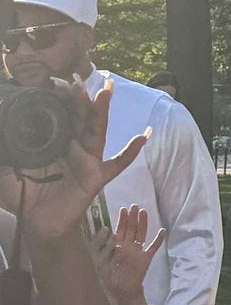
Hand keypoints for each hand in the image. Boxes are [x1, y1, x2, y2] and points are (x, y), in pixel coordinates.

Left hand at [0, 78, 148, 243]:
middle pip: (78, 117)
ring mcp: (87, 161)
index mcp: (53, 143)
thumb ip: (5, 152)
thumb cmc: (24, 197)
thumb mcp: (6, 170)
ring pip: (96, 131)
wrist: (37, 224)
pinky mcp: (96, 177)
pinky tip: (143, 137)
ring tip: (106, 91)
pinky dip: (131, 151)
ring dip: (101, 111)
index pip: (58, 115)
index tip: (52, 82)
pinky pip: (117, 163)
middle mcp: (72, 147)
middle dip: (78, 98)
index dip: (57, 100)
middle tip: (75, 80)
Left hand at [103, 204, 165, 304]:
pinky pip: (153, 247)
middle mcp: (128, 247)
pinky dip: (158, 240)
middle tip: (135, 205)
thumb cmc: (110, 279)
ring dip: (143, 223)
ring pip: (141, 234)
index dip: (122, 220)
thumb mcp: (101, 263)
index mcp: (117, 247)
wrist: (123, 291)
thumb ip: (103, 249)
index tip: (123, 209)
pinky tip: (162, 230)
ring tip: (144, 212)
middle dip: (132, 218)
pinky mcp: (146, 258)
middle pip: (131, 229)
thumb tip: (107, 234)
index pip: (120, 230)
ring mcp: (138, 251)